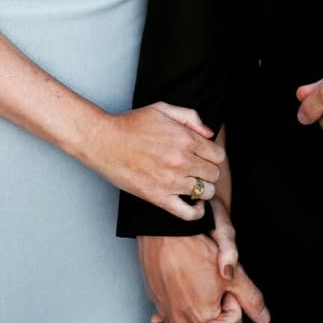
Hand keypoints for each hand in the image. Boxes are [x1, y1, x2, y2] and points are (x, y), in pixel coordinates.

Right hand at [86, 103, 224, 220]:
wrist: (104, 141)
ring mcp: (171, 181)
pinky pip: (189, 213)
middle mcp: (182, 161)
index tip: (203, 156)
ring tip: (191, 183)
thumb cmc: (131, 124)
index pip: (219, 155)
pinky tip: (192, 203)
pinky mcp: (158, 197)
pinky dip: (196, 211)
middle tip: (196, 169)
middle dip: (208, 171)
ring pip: (206, 192)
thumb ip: (190, 117)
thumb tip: (209, 134)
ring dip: (202, 188)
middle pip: (215, 174)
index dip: (213, 156)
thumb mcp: (162, 109)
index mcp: (186, 139)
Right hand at [139, 217, 268, 322]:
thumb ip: (251, 300)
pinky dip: (179, 313)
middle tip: (215, 295)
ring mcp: (168, 316)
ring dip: (197, 321)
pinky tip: (182, 297)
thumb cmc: (197, 250)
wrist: (164, 234)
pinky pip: (170, 320)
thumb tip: (264, 319)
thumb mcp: (233, 274)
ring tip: (200, 295)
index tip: (228, 292)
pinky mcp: (156, 304)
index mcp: (205, 321)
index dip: (235, 312)